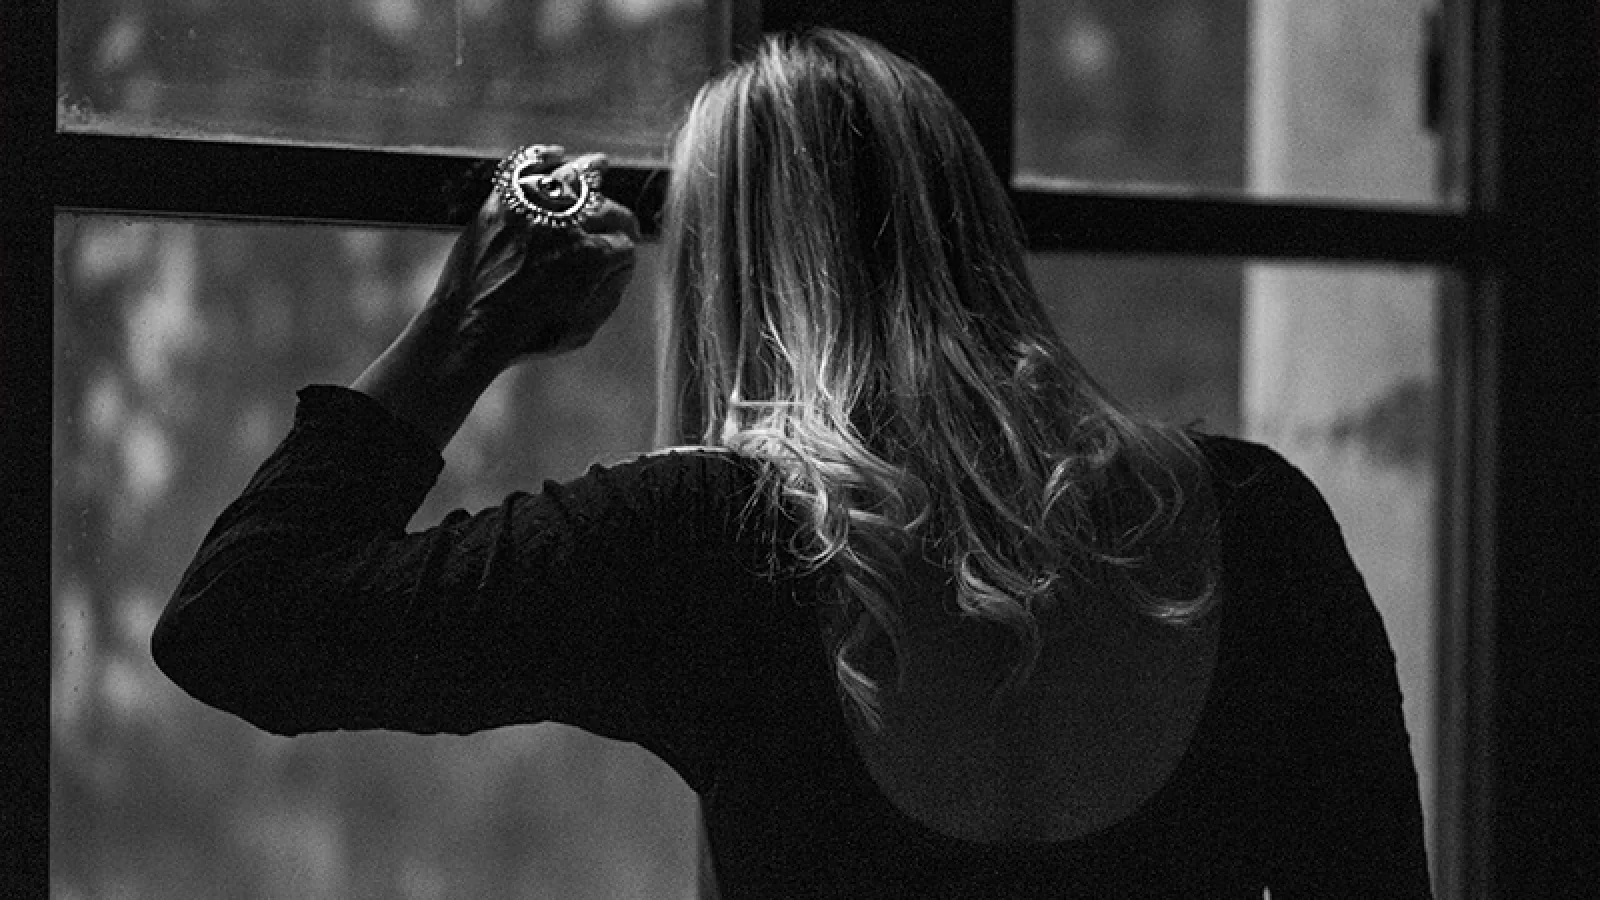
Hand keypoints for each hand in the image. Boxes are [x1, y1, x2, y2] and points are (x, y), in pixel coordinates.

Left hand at [424, 149, 639, 379]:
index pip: (624, 244)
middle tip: (619, 227)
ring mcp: (532, 208)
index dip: (625, 253)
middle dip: (618, 220)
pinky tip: (555, 154)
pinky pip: (525, 166)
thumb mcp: (583, 329)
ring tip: (601, 164)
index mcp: (591, 257)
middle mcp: (565, 224)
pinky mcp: (502, 202)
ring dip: (592, 170)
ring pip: (572, 176)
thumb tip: (620, 269)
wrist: (469, 329)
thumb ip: (609, 294)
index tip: (621, 257)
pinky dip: (542, 156)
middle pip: (607, 209)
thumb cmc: (525, 337)